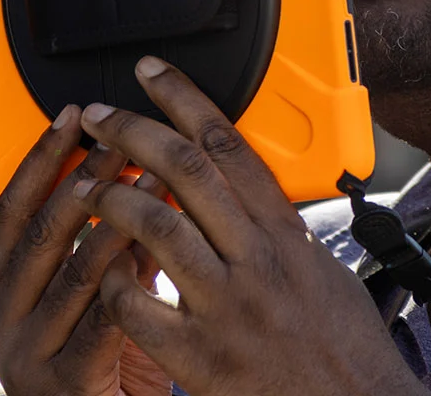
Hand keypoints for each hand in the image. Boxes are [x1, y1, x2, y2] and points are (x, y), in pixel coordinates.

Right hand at [0, 106, 173, 395]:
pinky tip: (154, 254)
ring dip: (117, 220)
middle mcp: (3, 319)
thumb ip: (108, 250)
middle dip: (84, 180)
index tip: (70, 117)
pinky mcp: (63, 382)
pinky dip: (129, 283)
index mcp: (3, 292)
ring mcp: (28, 352)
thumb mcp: (96, 299)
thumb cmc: (101, 370)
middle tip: (121, 141)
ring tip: (152, 183)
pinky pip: (101, 320)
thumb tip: (141, 178)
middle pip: (40, 232)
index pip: (10, 210)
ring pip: (72, 271)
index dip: (41, 161)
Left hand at [70, 57, 427, 395]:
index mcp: (287, 236)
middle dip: (135, 131)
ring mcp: (226, 308)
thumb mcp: (326, 274)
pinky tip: (101, 272)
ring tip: (87, 185)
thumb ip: (283, 234)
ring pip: (156, 227)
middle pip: (187, 171)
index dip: (186, 99)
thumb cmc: (343, 351)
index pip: (231, 146)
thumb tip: (255, 202)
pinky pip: (137, 306)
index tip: (154, 74)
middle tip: (102, 114)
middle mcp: (257, 262)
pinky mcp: (199, 357)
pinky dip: (113, 283)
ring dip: (112, 198)